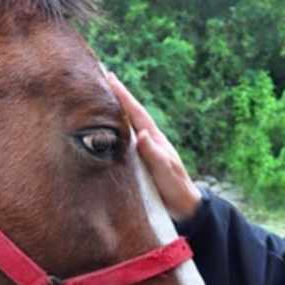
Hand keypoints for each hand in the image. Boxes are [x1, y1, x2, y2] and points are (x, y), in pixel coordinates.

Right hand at [107, 73, 201, 220]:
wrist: (183, 207)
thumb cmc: (176, 188)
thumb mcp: (166, 171)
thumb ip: (155, 154)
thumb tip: (143, 134)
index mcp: (155, 139)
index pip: (136, 113)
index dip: (123, 96)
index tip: (110, 78)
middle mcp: (148, 141)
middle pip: (130, 114)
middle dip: (117, 96)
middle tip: (103, 78)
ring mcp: (143, 151)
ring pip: (126, 126)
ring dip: (114, 111)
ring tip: (101, 97)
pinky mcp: (139, 162)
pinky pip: (123, 141)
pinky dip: (114, 131)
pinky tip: (105, 129)